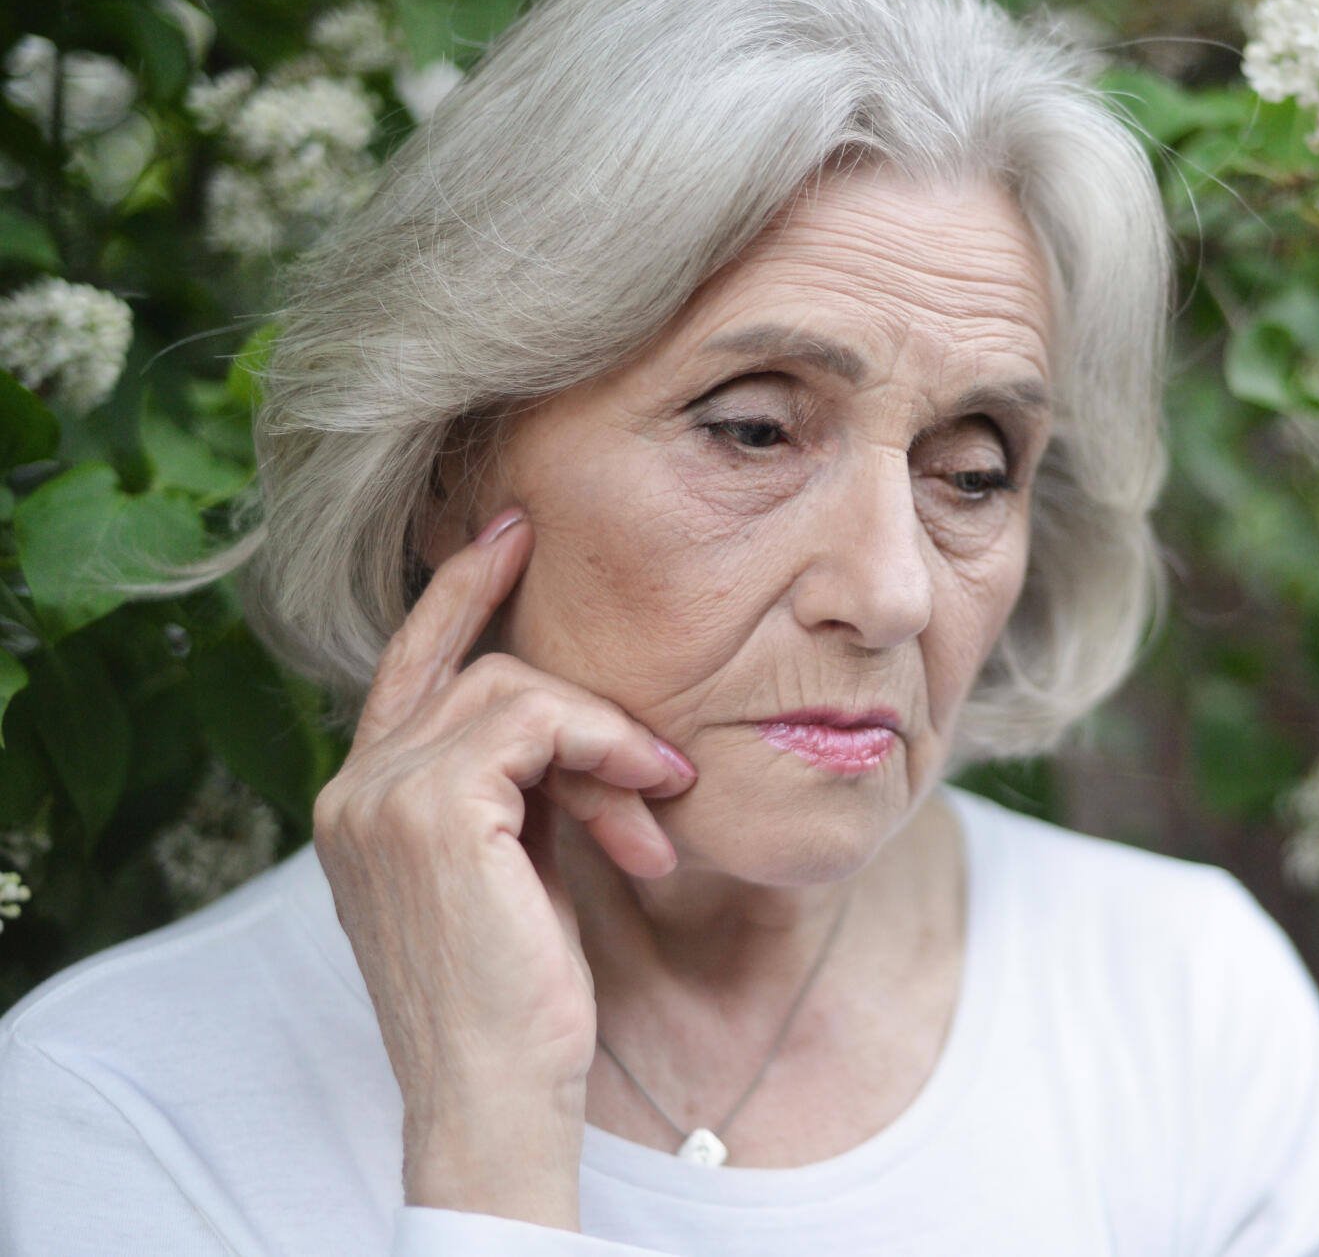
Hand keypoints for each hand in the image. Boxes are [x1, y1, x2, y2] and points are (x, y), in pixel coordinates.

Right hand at [311, 505, 696, 1226]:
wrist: (496, 1091)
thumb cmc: (518, 997)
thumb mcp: (514, 869)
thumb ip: (519, 789)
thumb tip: (577, 723)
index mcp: (363, 801)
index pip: (409, 665)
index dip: (460, 589)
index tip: (513, 531)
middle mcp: (352, 787)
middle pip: (475, 667)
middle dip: (586, 709)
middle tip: (661, 773)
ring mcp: (379, 794)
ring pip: (514, 687)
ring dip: (609, 741)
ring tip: (658, 810)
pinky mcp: (431, 806)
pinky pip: (538, 718)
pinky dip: (606, 747)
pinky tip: (644, 805)